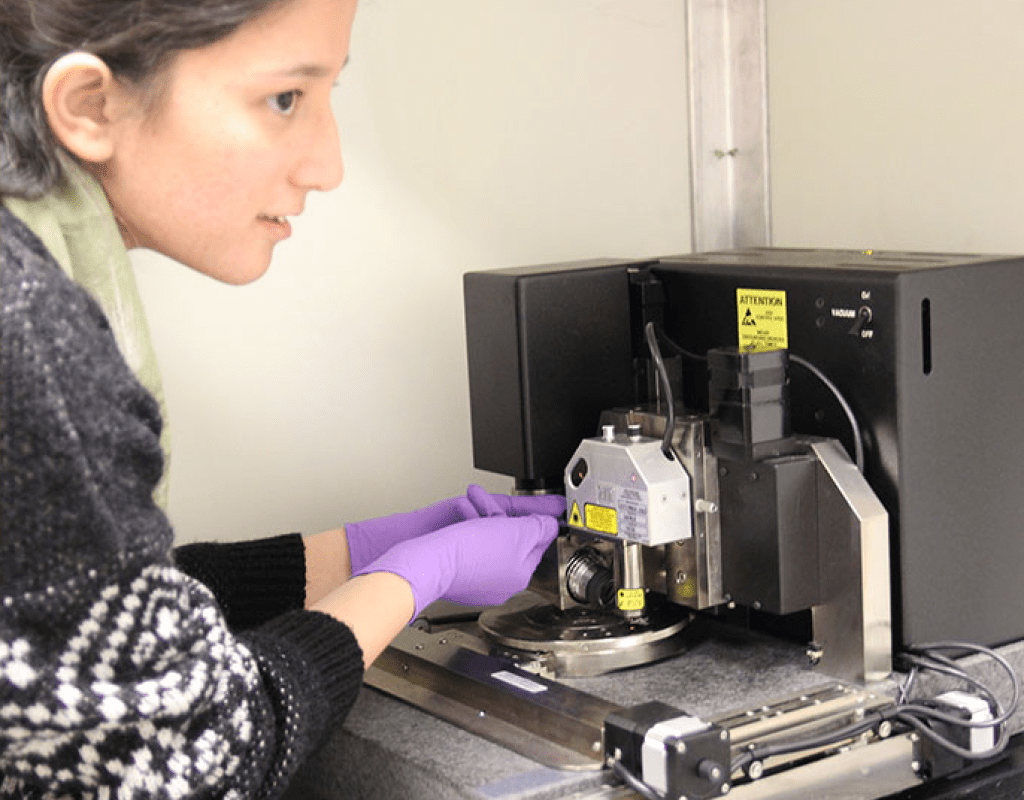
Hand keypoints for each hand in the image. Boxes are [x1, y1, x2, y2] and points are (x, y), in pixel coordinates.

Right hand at [344, 485, 564, 573]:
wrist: (426, 562)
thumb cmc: (466, 550)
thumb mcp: (516, 531)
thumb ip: (540, 526)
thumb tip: (551, 523)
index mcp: (519, 575)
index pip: (537, 543)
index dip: (532, 521)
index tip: (532, 508)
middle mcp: (500, 582)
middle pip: (510, 539)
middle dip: (501, 513)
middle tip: (488, 502)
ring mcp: (477, 580)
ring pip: (487, 537)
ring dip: (481, 514)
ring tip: (469, 501)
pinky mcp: (456, 574)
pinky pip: (467, 544)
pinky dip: (464, 526)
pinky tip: (457, 516)